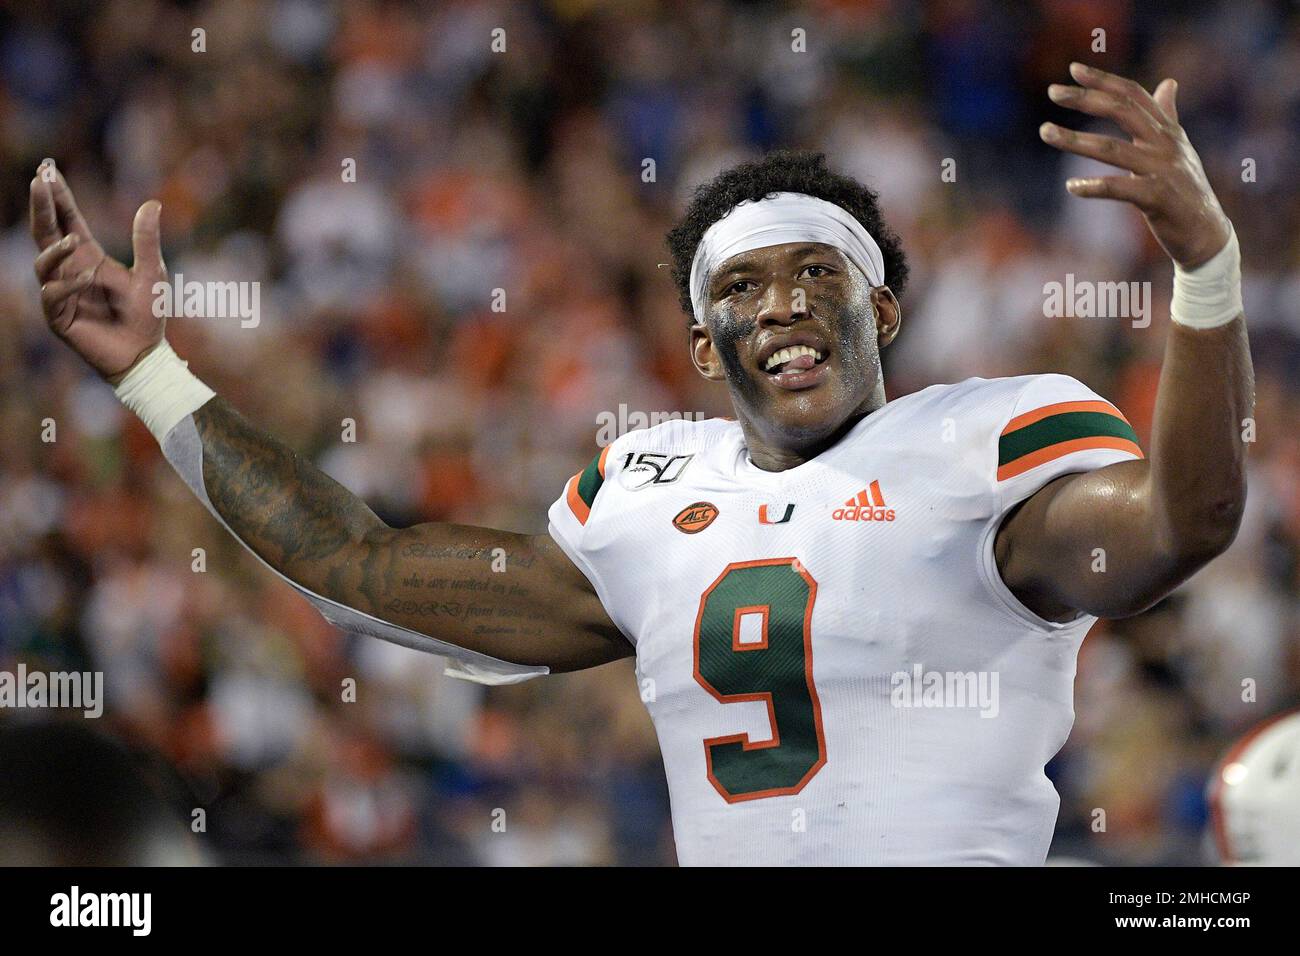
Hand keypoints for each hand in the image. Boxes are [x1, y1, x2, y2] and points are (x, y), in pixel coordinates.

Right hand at [30, 162, 167, 382]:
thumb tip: (153, 203)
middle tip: (38, 181)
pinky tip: (85, 278)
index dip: (57, 196)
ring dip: (54, 250)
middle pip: (46, 233)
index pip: (67, 219)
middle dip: (42, 207)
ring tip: (72, 240)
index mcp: (88, 256)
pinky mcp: (59, 317)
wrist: (146, 353)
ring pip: (43, 263)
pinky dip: (67, 285)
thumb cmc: (147, 314)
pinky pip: (53, 295)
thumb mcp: (152, 272)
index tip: (47, 170)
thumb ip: (146, 240)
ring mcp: (61, 292)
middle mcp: (69, 270)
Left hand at [1039, 62, 1230, 268]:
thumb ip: (1167, 116)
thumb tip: (1168, 83)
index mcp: (1167, 130)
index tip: (1073, 70)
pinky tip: (1071, 186)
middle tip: (1052, 91)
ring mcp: (1162, 170)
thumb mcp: (1179, 148)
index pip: (1133, 95)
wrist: (1207, 233)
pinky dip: (1093, 187)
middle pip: (1122, 111)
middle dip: (1086, 99)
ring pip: (1111, 148)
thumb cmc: (1186, 190)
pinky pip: (1118, 188)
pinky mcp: (1156, 198)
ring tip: (1045, 131)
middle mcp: (1165, 144)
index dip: (1104, 80)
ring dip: (1074, 140)